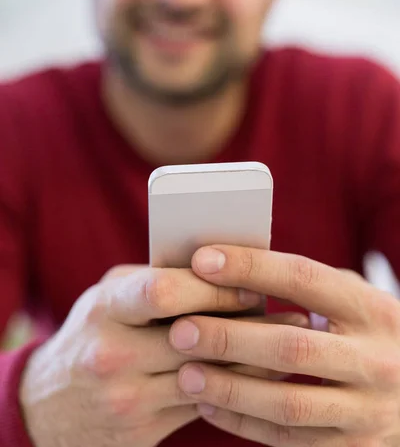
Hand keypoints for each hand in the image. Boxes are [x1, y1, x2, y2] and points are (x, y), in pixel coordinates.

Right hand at [19, 264, 262, 446]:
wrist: (48, 407)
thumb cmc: (91, 334)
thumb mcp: (109, 297)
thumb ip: (155, 280)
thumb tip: (222, 269)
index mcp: (105, 309)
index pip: (162, 291)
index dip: (212, 287)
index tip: (250, 283)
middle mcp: (112, 355)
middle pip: (195, 337)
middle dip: (246, 323)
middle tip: (285, 312)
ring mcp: (127, 399)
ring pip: (210, 376)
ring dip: (255, 358)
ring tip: (288, 341)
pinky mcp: (142, 431)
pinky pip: (204, 405)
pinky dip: (237, 387)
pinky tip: (262, 373)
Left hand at [170, 246, 399, 445]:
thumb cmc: (369, 334)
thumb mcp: (356, 300)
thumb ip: (309, 286)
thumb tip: (232, 264)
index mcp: (371, 309)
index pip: (304, 278)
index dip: (251, 267)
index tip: (203, 260)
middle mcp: (374, 359)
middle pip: (291, 347)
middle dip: (229, 337)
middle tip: (180, 329)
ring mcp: (367, 410)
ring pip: (288, 403)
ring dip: (230, 388)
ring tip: (184, 373)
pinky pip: (288, 439)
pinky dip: (243, 422)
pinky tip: (207, 404)